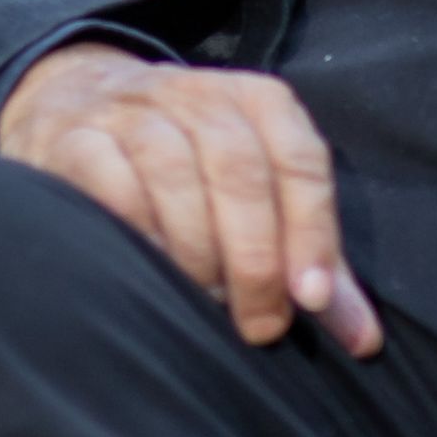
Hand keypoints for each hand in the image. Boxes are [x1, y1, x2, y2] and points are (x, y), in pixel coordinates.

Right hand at [0, 41, 384, 356]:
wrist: (75, 100)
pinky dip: (136, 231)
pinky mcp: (75, 138)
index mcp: (253, 101)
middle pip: (239, 169)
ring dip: (196, 250)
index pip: (299, 158)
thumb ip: (308, 261)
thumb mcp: (257, 193)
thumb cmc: (188, 165)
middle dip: (255, 257)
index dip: (311, 230)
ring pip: (173, 171)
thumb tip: (362, 342)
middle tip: (258, 325)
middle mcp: (195, 95)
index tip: (309, 300)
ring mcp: (131, 111)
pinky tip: (149, 269)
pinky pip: (110, 182)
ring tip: (204, 303)